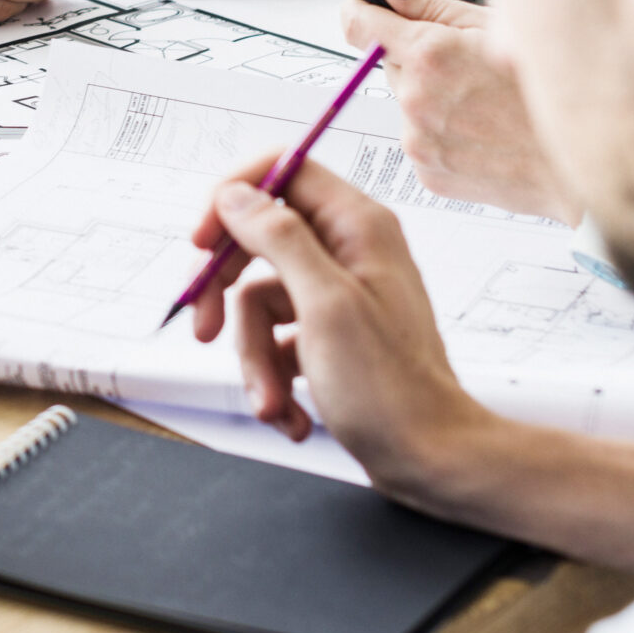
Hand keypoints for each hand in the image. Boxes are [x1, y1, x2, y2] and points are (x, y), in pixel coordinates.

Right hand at [188, 153, 491, 499]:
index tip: (201, 241)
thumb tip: (235, 196)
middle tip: (202, 325)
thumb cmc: (393, 391)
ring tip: (271, 400)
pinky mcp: (330, 336)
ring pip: (259, 301)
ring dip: (253, 356)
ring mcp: (339, 295)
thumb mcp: (325, 305)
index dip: (231, 198)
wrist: (431, 461)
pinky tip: (291, 410)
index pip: (282, 171)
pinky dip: (274, 378)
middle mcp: (348, 252)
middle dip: (225, 293)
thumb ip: (278, 239)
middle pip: (258, 241)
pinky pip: (277, 339)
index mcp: (357, 227)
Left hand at [342, 0, 574, 221]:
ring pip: (408, 104)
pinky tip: (483, 132)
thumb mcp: (496, 27)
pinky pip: (422, 141)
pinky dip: (443, 135)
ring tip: (485, 105)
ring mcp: (419, 140)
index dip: (363, 13)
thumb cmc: (550, 89)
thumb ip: (430, 6)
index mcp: (429, 54)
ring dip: (432, 100)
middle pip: (391, 65)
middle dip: (418, 61)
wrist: (585, 162)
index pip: (359, 24)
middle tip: (469, 68)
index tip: (368, 11)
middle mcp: (416, 99)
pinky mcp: (428, 172)